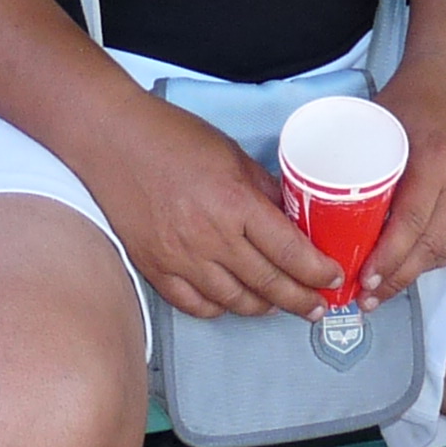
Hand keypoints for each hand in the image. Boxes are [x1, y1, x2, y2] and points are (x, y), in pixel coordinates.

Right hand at [83, 94, 336, 319]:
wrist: (112, 141)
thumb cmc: (173, 137)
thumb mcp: (233, 155)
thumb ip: (264, 190)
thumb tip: (293, 219)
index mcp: (236, 203)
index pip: (290, 252)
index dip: (318, 271)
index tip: (333, 278)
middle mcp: (211, 238)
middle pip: (268, 284)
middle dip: (301, 300)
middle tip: (318, 307)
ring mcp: (181, 258)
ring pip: (235, 302)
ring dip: (264, 308)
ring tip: (281, 305)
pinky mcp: (155, 268)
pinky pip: (196, 305)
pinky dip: (220, 309)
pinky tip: (233, 302)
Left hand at [360, 67, 445, 302]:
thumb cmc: (411, 98)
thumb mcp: (378, 124)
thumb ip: (363, 165)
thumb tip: (325, 212)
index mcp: (436, 159)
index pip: (413, 224)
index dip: (389, 259)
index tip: (364, 279)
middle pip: (432, 244)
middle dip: (398, 276)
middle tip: (368, 296)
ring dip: (417, 272)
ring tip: (385, 288)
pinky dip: (438, 256)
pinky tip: (416, 266)